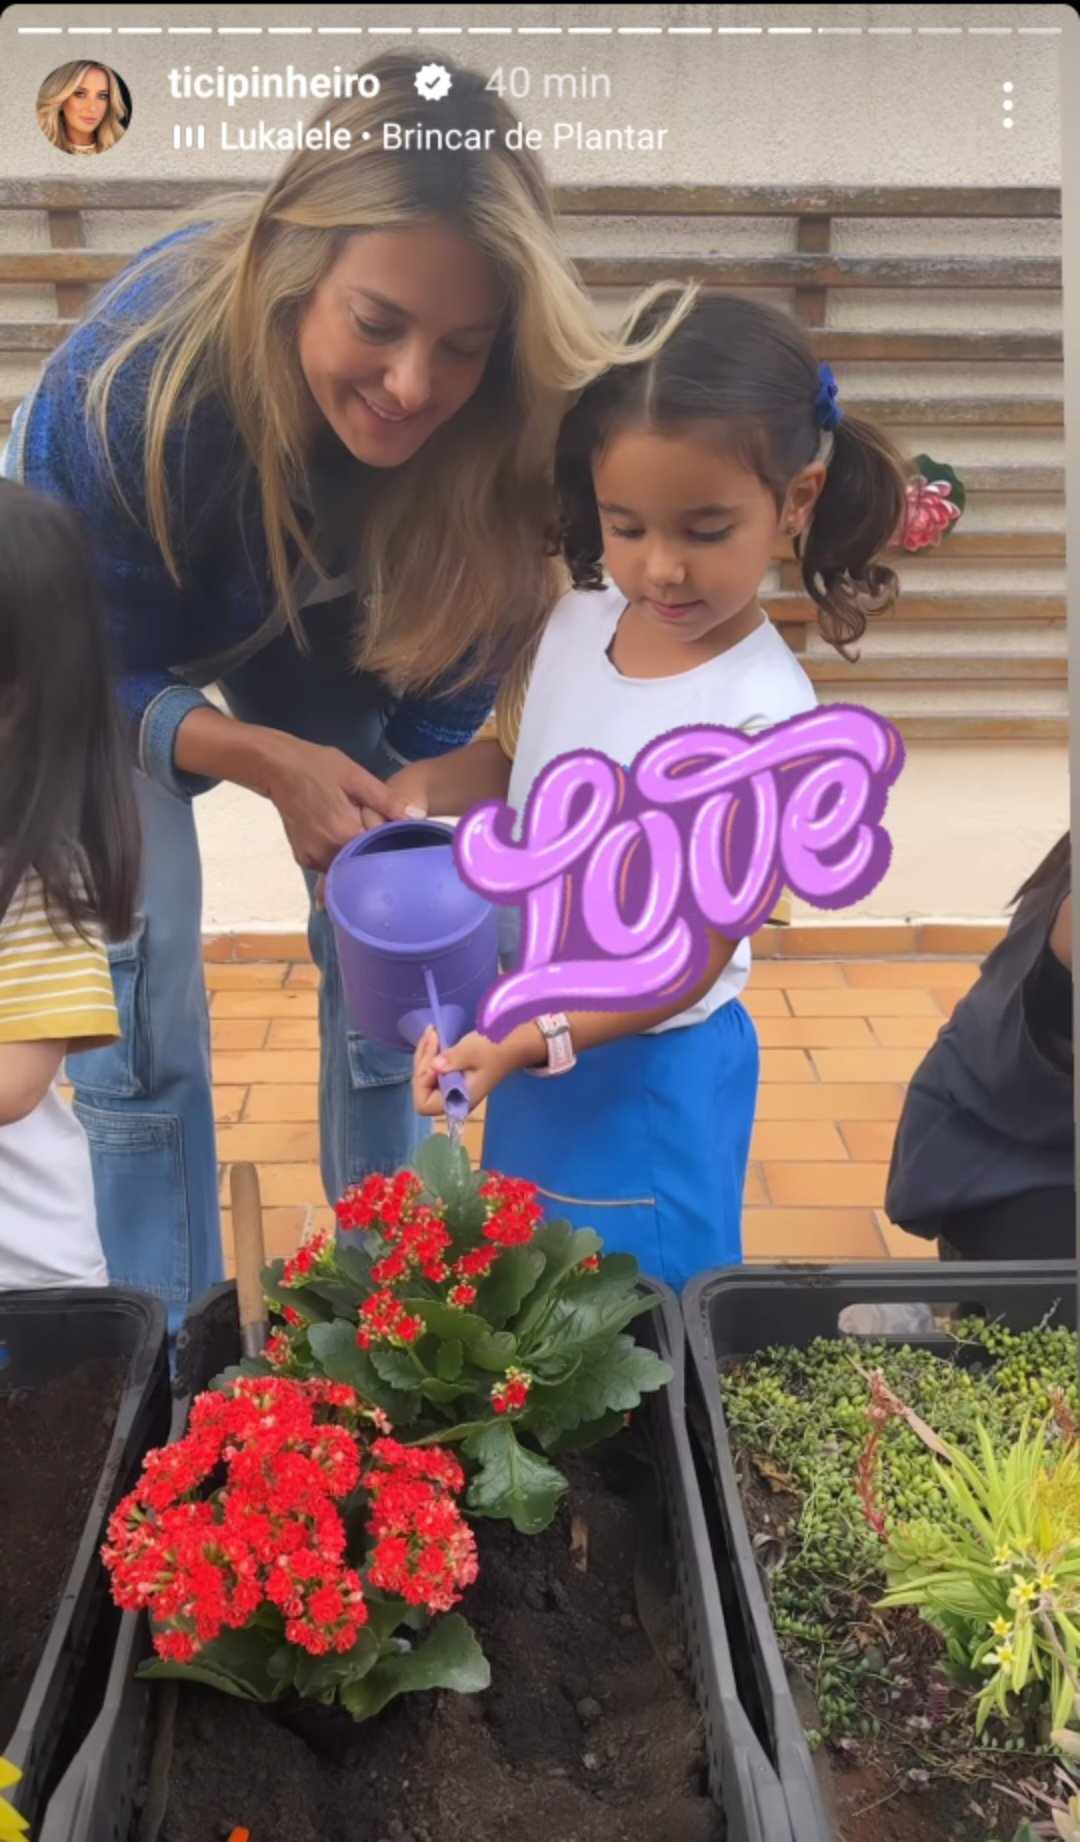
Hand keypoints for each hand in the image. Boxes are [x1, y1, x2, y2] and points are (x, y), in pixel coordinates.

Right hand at [263, 735, 425, 872]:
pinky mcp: (303, 858)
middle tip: (381, 836)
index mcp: (344, 833)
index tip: (399, 838)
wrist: (277, 768)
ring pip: (344, 868)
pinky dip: (338, 856)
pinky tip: (343, 838)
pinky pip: (328, 865)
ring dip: (355, 856)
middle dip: (373, 854)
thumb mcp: (356, 776)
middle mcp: (326, 852)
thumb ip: (385, 800)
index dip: (391, 847)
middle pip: (361, 865)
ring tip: (360, 833)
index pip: (378, 855)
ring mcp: (312, 857)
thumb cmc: (318, 767)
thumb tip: (416, 816)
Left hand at [412, 1025, 512, 1117]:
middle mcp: (451, 1099)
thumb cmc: (495, 1050)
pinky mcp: (450, 1077)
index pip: (424, 1104)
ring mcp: (449, 1089)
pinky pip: (431, 1069)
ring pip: (423, 1077)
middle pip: (420, 1089)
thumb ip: (453, 1060)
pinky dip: (429, 1053)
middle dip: (422, 1062)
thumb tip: (434, 1066)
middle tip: (432, 1036)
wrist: (511, 1046)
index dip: (422, 1084)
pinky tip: (434, 1036)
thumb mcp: (473, 1052)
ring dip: (424, 1054)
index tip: (433, 1062)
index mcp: (458, 1101)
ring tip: (431, 1032)